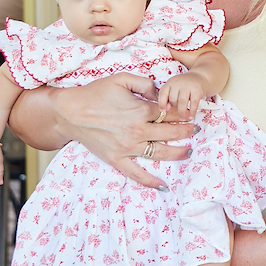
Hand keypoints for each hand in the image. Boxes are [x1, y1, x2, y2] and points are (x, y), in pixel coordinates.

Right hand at [39, 72, 197, 189]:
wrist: (69, 112)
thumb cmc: (95, 93)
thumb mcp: (121, 79)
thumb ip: (145, 83)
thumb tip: (161, 94)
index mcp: (141, 110)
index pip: (170, 113)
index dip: (183, 113)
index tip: (191, 114)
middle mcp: (138, 131)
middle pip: (170, 133)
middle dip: (187, 131)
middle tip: (196, 130)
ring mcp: (128, 147)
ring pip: (160, 153)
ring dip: (178, 153)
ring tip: (189, 152)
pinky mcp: (117, 159)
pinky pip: (137, 174)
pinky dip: (151, 181)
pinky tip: (164, 186)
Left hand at [157, 72, 206, 116]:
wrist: (200, 77)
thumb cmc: (184, 86)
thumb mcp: (174, 89)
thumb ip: (168, 98)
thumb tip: (165, 109)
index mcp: (170, 82)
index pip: (163, 93)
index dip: (162, 103)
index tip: (163, 111)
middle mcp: (178, 83)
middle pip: (173, 98)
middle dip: (175, 106)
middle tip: (178, 110)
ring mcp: (188, 86)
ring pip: (182, 102)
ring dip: (182, 112)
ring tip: (183, 118)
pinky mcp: (197, 90)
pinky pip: (193, 103)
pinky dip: (192, 112)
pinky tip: (191, 117)